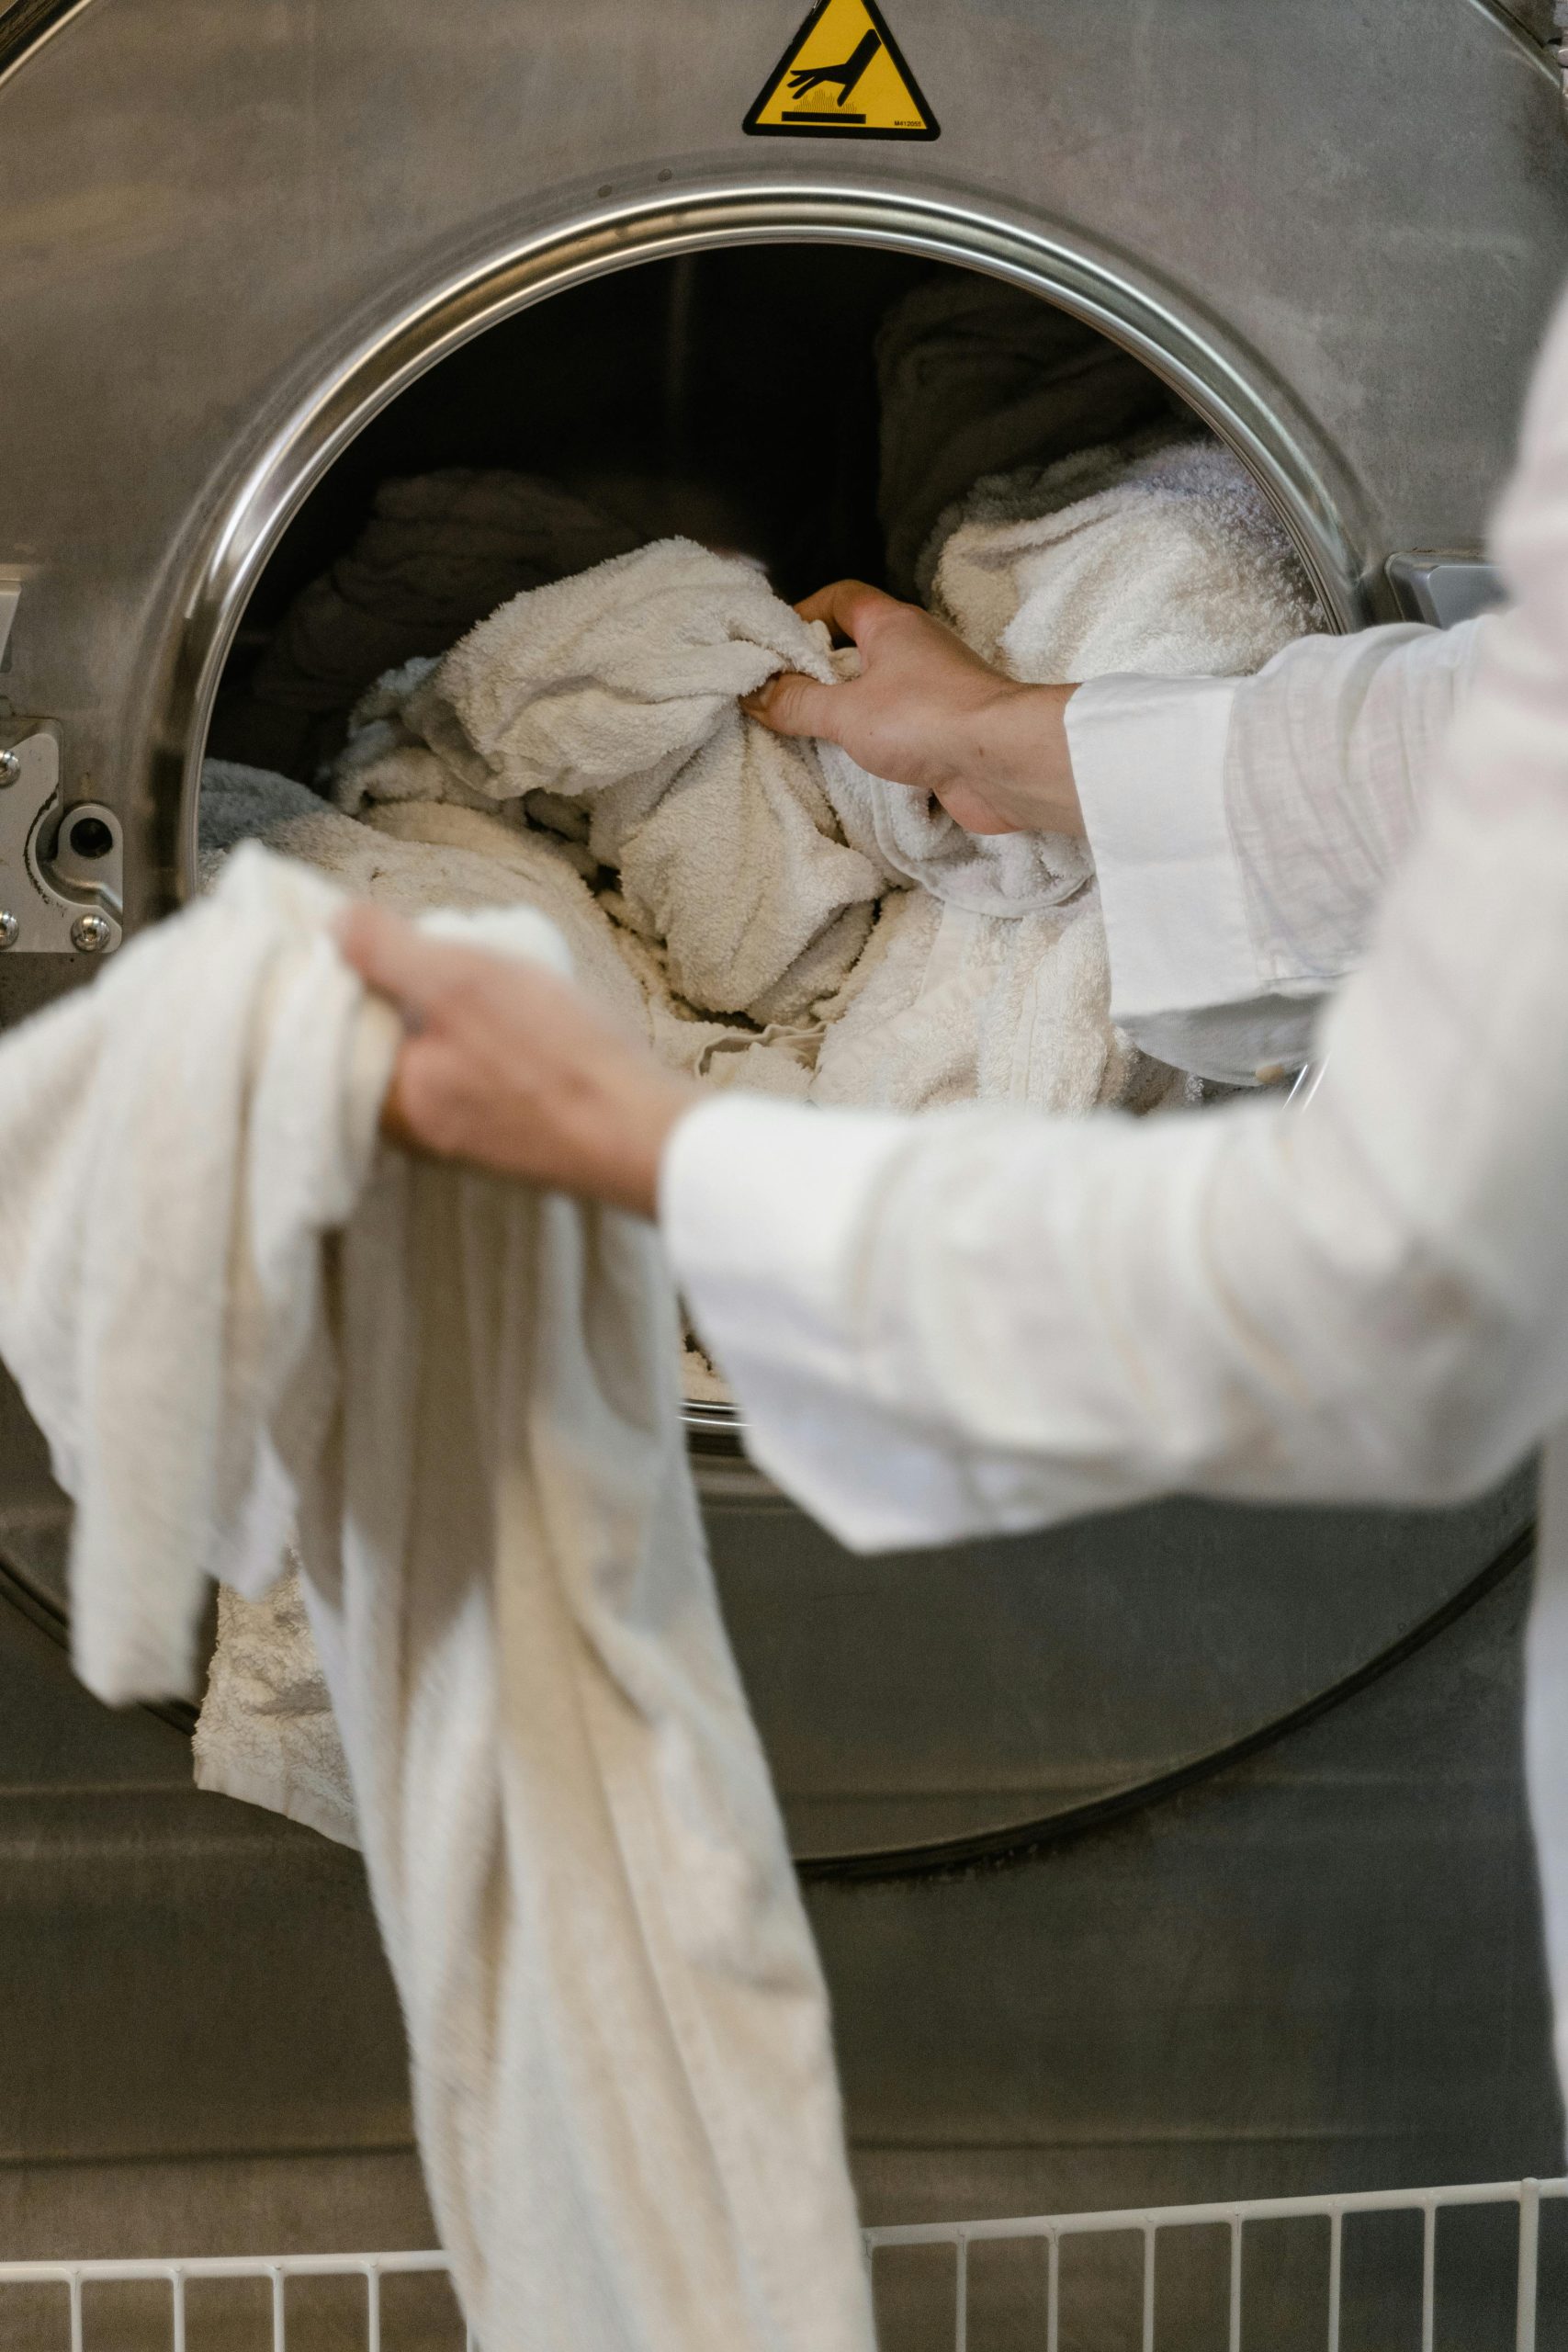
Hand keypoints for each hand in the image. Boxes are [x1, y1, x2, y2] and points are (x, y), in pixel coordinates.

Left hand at [336, 905, 699, 1217]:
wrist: (647, 1133)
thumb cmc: (555, 1058)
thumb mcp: (463, 983)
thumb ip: (389, 953)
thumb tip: (333, 925)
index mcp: (393, 1102)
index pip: (342, 1032)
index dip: (353, 979)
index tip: (374, 942)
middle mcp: (422, 1132)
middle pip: (390, 1048)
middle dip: (406, 998)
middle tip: (437, 951)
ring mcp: (471, 1141)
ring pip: (439, 1063)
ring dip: (453, 1020)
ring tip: (486, 978)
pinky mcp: (516, 1138)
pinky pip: (481, 1083)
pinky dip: (489, 1048)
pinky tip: (524, 1021)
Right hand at [744, 579, 1082, 836]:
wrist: (1003, 763)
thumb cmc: (925, 719)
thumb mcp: (846, 711)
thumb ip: (797, 703)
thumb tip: (755, 694)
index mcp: (892, 624)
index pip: (841, 598)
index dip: (803, 613)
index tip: (771, 644)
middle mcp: (916, 649)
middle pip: (856, 647)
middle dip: (817, 669)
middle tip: (779, 696)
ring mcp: (934, 691)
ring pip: (877, 691)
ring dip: (844, 710)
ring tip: (805, 732)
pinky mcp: (945, 732)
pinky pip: (897, 729)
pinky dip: (871, 742)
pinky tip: (847, 763)